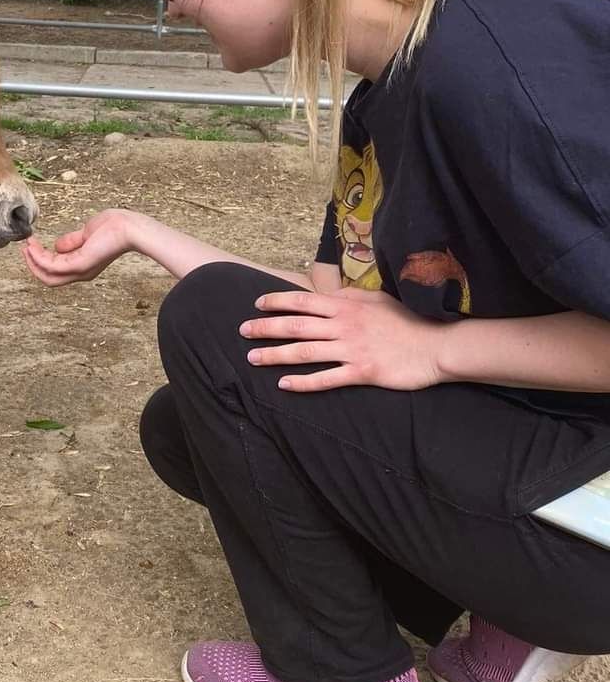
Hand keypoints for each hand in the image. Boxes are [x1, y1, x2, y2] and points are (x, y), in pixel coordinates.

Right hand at [22, 209, 136, 286]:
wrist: (129, 227)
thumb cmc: (115, 227)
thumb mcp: (86, 233)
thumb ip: (71, 241)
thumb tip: (56, 245)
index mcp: (82, 266)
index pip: (55, 271)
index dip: (39, 260)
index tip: (30, 245)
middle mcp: (80, 272)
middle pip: (48, 278)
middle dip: (32, 264)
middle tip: (24, 247)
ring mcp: (80, 270)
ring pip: (47, 275)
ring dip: (32, 260)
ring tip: (27, 245)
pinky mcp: (79, 264)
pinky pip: (52, 266)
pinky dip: (39, 257)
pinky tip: (33, 246)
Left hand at [239, 286, 446, 392]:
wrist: (438, 345)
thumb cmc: (409, 321)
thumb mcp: (378, 300)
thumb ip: (350, 297)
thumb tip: (327, 296)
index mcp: (347, 306)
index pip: (303, 301)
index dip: (277, 302)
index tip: (257, 304)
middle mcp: (345, 325)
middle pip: (296, 326)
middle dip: (266, 328)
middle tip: (242, 331)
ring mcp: (352, 349)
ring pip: (305, 352)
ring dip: (276, 355)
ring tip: (253, 359)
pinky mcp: (362, 372)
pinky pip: (326, 378)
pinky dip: (303, 382)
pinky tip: (283, 385)